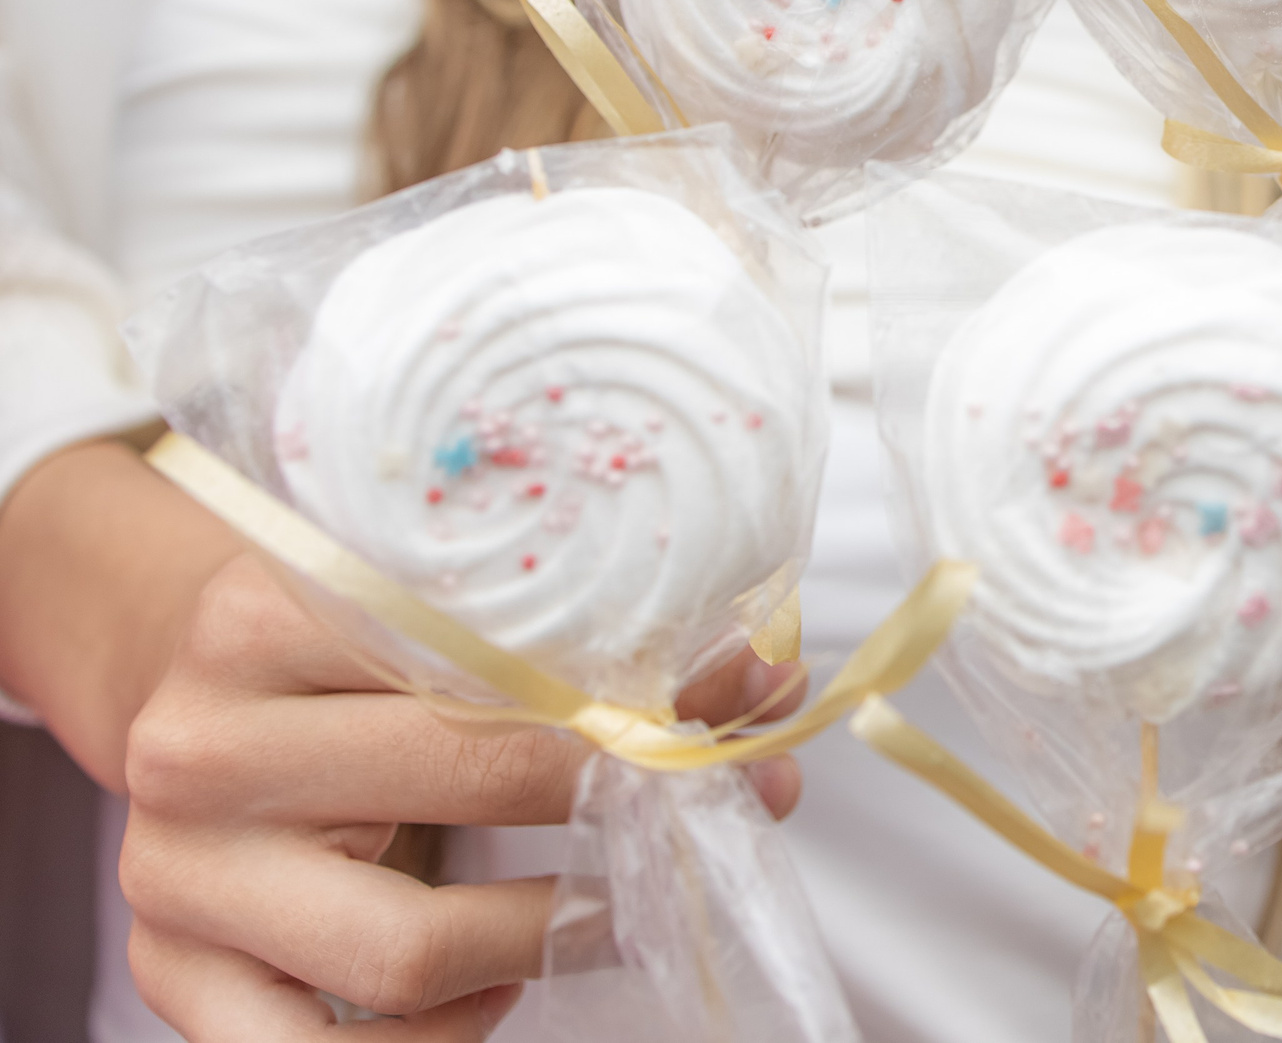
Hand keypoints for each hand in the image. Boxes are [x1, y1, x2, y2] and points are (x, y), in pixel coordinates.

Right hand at [119, 553, 806, 1039]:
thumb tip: (770, 685)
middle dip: (631, 806)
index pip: (489, 660)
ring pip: (410, 953)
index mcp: (262, 616)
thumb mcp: (441, 620)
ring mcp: (178, 875)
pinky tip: (496, 984)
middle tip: (724, 810)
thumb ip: (591, 641)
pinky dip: (447, 1038)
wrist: (198, 708)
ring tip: (621, 906)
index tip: (740, 701)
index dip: (637, 689)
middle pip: (472, 786)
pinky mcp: (175, 976)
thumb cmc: (352, 661)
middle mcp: (202, 745)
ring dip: (556, 938)